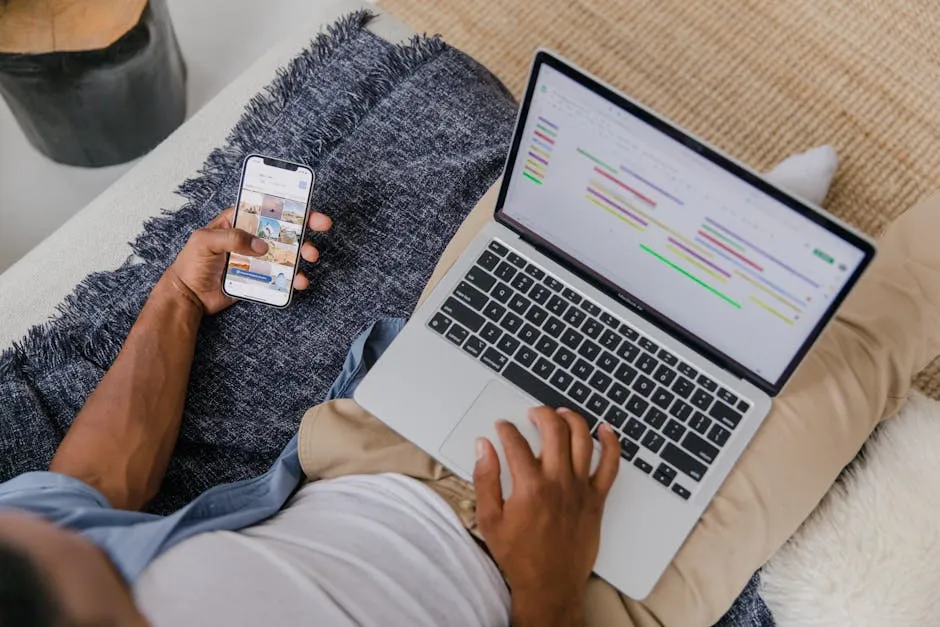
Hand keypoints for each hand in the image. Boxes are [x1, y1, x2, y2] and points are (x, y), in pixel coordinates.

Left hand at [166, 207, 332, 313]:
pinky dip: (293, 278)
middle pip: (282, 228)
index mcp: (237, 222)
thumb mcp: (204, 242)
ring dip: (302, 252)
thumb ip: (232, 238)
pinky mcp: (259, 278)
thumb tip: (261, 246)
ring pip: (285, 252)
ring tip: (311, 256)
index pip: (265, 208)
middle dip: (304, 226)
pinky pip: (280, 276)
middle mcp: (250, 238)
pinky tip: (299, 281)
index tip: (305, 204)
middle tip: (322, 225)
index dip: (287, 204)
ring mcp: (256, 259)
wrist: (188, 297)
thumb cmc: (191, 264)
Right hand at [473, 407, 619, 625]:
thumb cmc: (519, 556)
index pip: (516, 442)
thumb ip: (485, 479)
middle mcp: (558, 482)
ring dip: (572, 419)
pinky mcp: (596, 499)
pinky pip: (610, 464)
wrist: (550, 584)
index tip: (502, 427)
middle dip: (540, 414)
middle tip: (532, 414)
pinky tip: (605, 430)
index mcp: (530, 487)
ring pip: (582, 439)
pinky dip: (611, 443)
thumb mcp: (490, 519)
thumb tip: (483, 447)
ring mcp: (581, 489)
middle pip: (554, 430)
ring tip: (561, 414)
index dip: (506, 429)